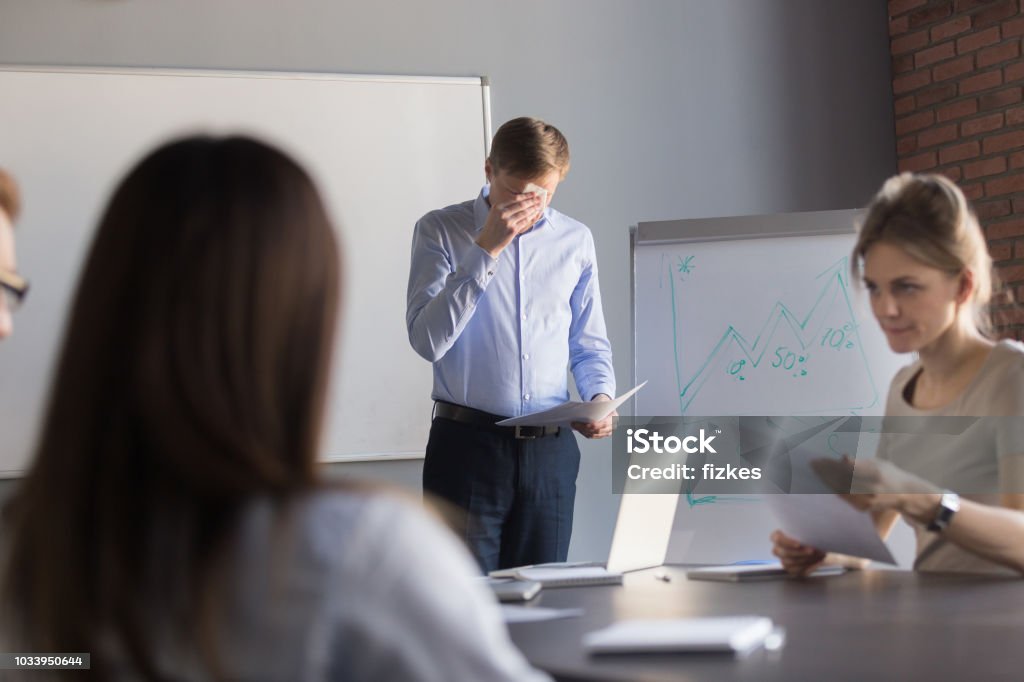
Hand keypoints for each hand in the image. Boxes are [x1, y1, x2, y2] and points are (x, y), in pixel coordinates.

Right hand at [475, 194, 542, 257]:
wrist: (488, 242)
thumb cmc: (492, 227)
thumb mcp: (494, 213)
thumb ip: (504, 206)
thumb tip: (521, 199)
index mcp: (498, 207)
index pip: (515, 198)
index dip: (526, 196)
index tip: (533, 194)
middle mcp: (502, 213)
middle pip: (521, 205)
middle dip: (532, 201)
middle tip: (539, 199)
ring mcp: (508, 222)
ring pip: (524, 213)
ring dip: (533, 209)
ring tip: (539, 206)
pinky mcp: (512, 230)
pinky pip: (525, 221)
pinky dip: (531, 217)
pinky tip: (535, 215)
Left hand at [571, 394, 615, 438]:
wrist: (607, 406)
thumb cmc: (603, 403)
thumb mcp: (601, 401)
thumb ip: (595, 405)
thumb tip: (582, 409)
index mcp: (614, 417)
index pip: (603, 424)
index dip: (592, 425)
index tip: (581, 423)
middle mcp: (612, 426)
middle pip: (597, 431)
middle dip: (584, 428)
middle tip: (574, 423)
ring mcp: (608, 432)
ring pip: (594, 435)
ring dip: (583, 431)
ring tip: (575, 426)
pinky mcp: (602, 434)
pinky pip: (593, 436)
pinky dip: (585, 433)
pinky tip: (579, 429)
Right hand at [770, 529, 825, 575]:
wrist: (817, 545)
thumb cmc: (809, 534)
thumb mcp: (806, 530)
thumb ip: (804, 530)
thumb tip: (810, 533)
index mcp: (777, 536)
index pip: (777, 539)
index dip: (787, 542)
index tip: (799, 544)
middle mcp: (778, 549)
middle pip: (785, 553)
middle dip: (800, 553)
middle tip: (812, 551)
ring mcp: (783, 560)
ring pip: (791, 563)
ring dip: (807, 559)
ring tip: (819, 555)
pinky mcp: (791, 569)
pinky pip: (797, 571)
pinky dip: (809, 566)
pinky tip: (818, 561)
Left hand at [813, 456, 941, 524]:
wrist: (906, 495)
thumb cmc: (889, 474)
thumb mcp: (878, 463)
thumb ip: (860, 462)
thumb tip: (842, 458)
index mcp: (876, 473)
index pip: (847, 468)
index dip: (831, 464)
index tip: (819, 459)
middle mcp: (872, 488)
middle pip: (841, 479)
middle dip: (825, 472)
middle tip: (813, 464)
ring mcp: (868, 500)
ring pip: (840, 490)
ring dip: (825, 480)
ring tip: (815, 472)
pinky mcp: (864, 508)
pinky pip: (844, 498)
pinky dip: (833, 489)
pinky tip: (824, 482)